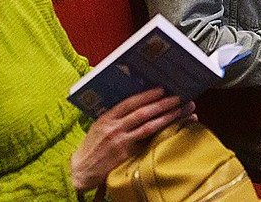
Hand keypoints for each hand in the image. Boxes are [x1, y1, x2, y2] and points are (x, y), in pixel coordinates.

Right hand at [70, 88, 194, 192]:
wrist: (81, 170)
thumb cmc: (91, 147)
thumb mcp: (99, 126)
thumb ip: (115, 117)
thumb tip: (134, 105)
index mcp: (107, 117)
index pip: (130, 102)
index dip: (147, 95)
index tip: (161, 89)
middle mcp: (114, 127)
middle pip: (142, 113)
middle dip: (161, 104)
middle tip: (177, 98)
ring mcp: (120, 141)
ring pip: (147, 127)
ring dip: (165, 118)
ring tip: (179, 111)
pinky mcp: (125, 155)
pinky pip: (146, 143)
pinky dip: (159, 136)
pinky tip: (171, 132)